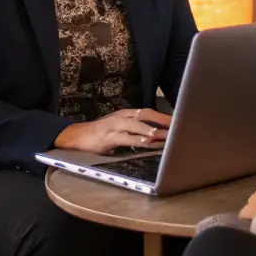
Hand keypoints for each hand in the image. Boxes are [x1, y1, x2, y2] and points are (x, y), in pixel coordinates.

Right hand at [54, 108, 170, 154]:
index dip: (163, 116)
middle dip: (162, 120)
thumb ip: (136, 130)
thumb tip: (158, 136)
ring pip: (137, 125)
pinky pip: (126, 138)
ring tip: (166, 135)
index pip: (148, 112)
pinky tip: (146, 143)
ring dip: (152, 130)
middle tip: (178, 125)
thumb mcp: (120, 128)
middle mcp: (122, 116)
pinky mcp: (108, 137)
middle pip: (146, 114)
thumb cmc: (102, 133)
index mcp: (126, 114)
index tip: (178, 120)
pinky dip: (137, 140)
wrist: (77, 136)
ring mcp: (115, 126)